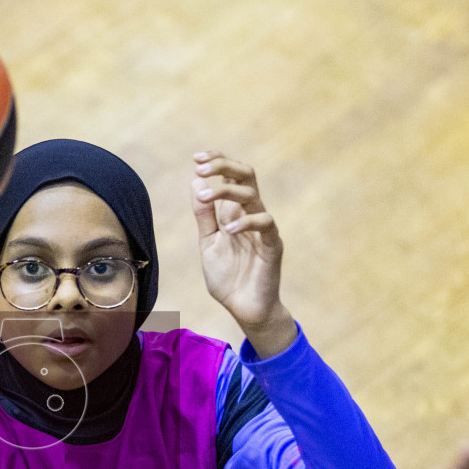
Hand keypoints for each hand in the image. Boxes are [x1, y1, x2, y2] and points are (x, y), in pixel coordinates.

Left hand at [191, 151, 291, 353]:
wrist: (244, 310)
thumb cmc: (228, 278)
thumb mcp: (208, 243)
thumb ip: (203, 216)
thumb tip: (195, 182)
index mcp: (235, 212)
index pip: (231, 176)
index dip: (217, 162)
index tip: (196, 158)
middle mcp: (250, 214)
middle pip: (246, 175)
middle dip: (223, 165)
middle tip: (201, 166)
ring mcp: (263, 229)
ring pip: (253, 195)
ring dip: (226, 191)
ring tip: (204, 198)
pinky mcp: (273, 245)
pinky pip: (266, 223)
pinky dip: (246, 222)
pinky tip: (228, 229)